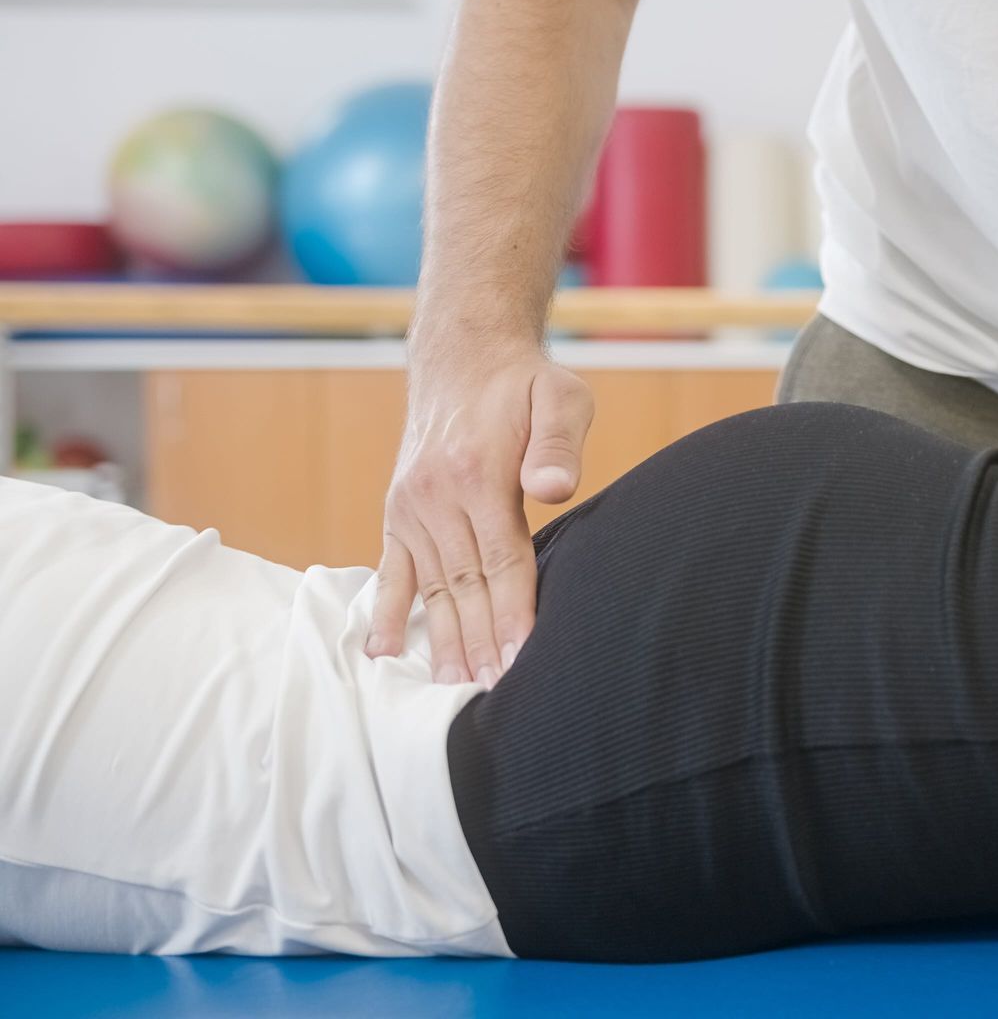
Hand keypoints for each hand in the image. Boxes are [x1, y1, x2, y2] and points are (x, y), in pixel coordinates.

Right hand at [365, 347, 594, 685]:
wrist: (464, 358)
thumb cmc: (524, 383)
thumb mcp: (559, 396)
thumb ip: (558, 443)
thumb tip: (554, 488)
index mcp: (476, 474)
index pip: (502, 560)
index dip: (514, 613)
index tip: (522, 659)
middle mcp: (436, 497)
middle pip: (465, 585)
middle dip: (481, 644)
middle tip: (491, 697)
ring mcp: (411, 507)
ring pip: (432, 587)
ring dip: (442, 641)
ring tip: (451, 690)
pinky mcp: (398, 512)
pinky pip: (392, 570)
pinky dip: (386, 611)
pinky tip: (381, 652)